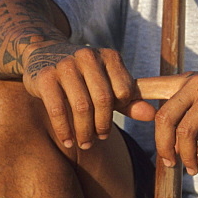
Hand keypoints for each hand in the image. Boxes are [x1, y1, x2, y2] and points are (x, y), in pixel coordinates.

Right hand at [21, 41, 152, 149]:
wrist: (44, 53)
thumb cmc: (84, 76)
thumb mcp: (109, 84)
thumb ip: (130, 101)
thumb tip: (152, 115)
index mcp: (109, 56)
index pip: (124, 90)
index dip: (120, 111)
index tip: (110, 126)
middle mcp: (87, 56)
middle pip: (103, 99)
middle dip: (103, 125)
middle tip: (100, 139)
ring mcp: (65, 65)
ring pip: (81, 106)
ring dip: (84, 131)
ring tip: (85, 143)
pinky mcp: (45, 76)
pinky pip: (57, 109)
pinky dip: (64, 130)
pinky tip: (68, 141)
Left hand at [131, 57, 197, 173]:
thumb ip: (187, 112)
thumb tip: (172, 141)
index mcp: (182, 82)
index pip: (144, 88)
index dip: (124, 102)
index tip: (106, 120)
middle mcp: (193, 84)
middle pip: (163, 118)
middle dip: (162, 146)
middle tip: (169, 163)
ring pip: (185, 130)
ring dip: (185, 155)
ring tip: (190, 168)